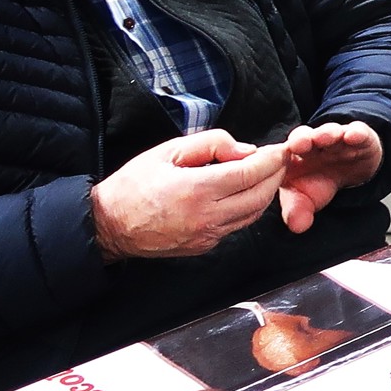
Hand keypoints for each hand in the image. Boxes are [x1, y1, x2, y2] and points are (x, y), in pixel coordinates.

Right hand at [88, 131, 287, 258]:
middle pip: (260, 196)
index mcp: (196, 190)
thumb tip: (246, 150)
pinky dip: (248, 208)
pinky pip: (237, 226)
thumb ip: (211, 144)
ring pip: (253, 214)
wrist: (109, 225)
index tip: (281, 148)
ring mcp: (207, 236)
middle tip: (279, 159)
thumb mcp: (168, 151)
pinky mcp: (204, 246)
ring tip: (265, 173)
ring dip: (266, 193)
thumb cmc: (134, 184)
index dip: (271, 160)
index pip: (249, 173)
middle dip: (275, 176)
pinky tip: (243, 192)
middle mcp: (206, 218)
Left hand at [276, 121, 383, 234]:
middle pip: (303, 137)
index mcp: (293, 158)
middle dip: (301, 139)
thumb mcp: (309, 200)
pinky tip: (353, 136)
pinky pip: (358, 131)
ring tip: (325, 138)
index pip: (281, 154)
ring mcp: (336, 138)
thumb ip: (298, 211)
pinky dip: (356, 132)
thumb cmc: (322, 181)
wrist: (353, 169)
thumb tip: (296, 226)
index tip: (274, 163)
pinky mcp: (360, 136)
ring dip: (326, 133)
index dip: (278, 157)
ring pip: (329, 131)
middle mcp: (312, 144)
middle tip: (299, 145)